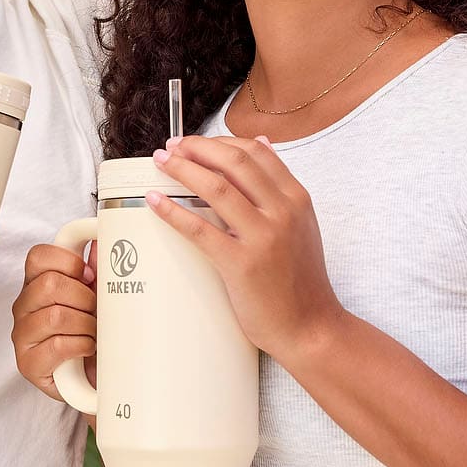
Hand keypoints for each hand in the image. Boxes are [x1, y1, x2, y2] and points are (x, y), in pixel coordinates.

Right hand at [12, 243, 96, 402]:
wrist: (96, 378)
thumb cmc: (93, 334)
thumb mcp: (97, 298)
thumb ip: (96, 271)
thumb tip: (101, 243)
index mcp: (37, 284)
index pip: (38, 256)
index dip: (68, 261)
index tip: (88, 275)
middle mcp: (24, 307)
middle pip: (49, 285)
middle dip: (83, 297)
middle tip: (94, 310)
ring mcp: (23, 335)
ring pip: (55, 316)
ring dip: (85, 325)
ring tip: (92, 333)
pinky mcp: (28, 363)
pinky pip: (57, 345)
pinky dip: (81, 345)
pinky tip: (86, 348)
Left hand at [149, 134, 342, 369]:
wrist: (310, 326)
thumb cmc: (300, 280)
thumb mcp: (301, 224)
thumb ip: (280, 187)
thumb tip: (261, 144)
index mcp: (296, 199)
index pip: (255, 152)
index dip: (219, 140)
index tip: (195, 142)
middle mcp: (282, 211)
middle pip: (234, 161)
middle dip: (196, 148)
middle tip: (171, 147)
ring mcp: (263, 237)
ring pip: (216, 187)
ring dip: (182, 169)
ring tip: (161, 163)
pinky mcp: (241, 264)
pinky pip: (200, 229)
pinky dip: (173, 211)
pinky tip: (155, 201)